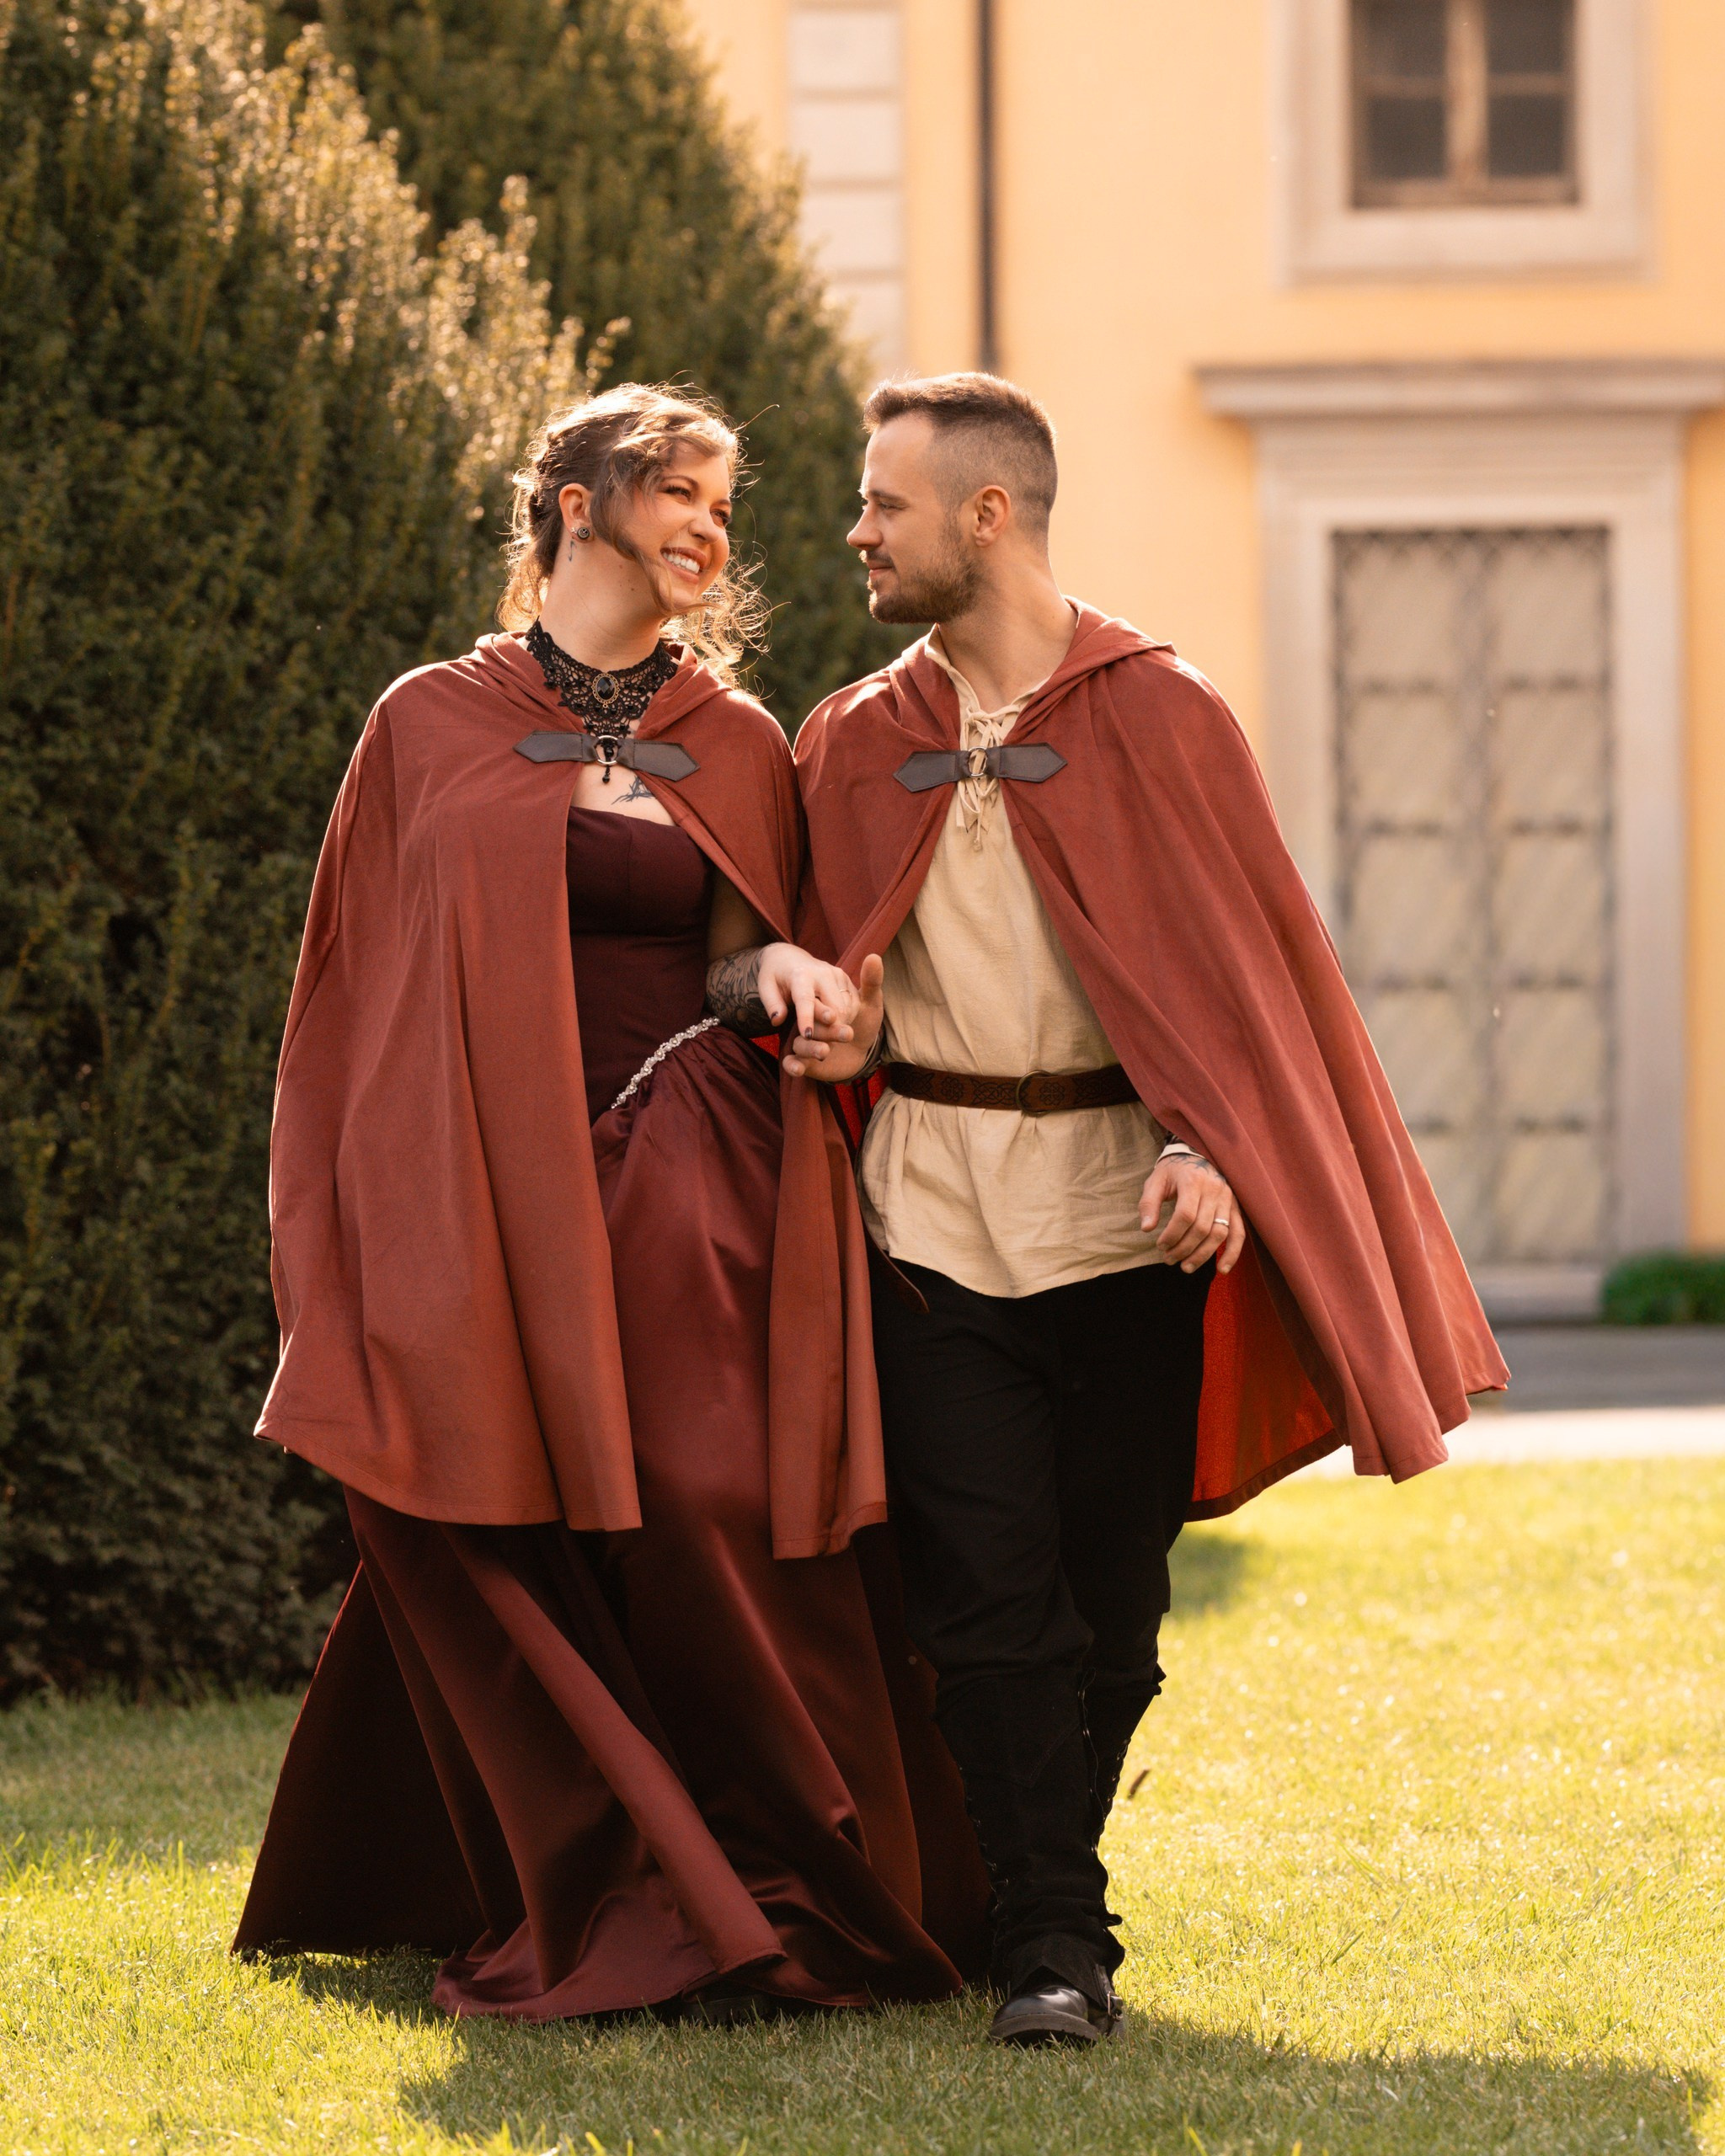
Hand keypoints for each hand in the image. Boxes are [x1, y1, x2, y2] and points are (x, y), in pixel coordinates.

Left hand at [754, 943, 858, 1044]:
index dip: (807, 1018)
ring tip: (822, 1031)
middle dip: (829, 1029)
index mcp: (801, 975)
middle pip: (835, 1008)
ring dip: (837, 1026)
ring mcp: (838, 974)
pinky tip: (831, 1022)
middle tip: (817, 1043)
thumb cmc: (775, 976)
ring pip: (846, 1009)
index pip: (806, 999)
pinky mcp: (846, 978)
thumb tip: (777, 1020)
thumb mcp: (765, 986)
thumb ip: (771, 1004)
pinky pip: (853, 1005)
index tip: (807, 1036)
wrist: (790, 957)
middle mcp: (823, 972)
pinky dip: (845, 1018)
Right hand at [783, 954, 884, 1082]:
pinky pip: (790, 1062)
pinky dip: (793, 1066)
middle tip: (844, 1035)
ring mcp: (802, 1039)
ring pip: (798, 1043)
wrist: (860, 1052)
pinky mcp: (801, 1059)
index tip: (837, 1016)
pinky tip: (799, 1069)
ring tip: (826, 1052)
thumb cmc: (863, 1021)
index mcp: (819, 1000)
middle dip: (822, 1030)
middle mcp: (808, 1019)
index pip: (817, 1002)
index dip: (827, 1011)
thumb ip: (871, 982)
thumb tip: (873, 956)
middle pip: (808, 1023)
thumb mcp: (870, 1003)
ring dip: (810, 1048)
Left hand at [1139, 1148, 1244, 1274]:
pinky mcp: (1235, 1207)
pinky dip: (1232, 1253)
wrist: (1197, 1156)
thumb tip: (1146, 1229)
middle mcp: (1214, 1190)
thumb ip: (1149, 1203)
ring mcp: (1228, 1199)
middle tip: (1168, 1259)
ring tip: (1186, 1267)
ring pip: (1219, 1233)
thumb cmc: (1173, 1171)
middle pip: (1202, 1227)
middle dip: (1184, 1248)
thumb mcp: (1156, 1181)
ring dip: (1203, 1255)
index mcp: (1193, 1181)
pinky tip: (1222, 1270)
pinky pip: (1239, 1233)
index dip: (1172, 1234)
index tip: (1160, 1245)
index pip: (1185, 1215)